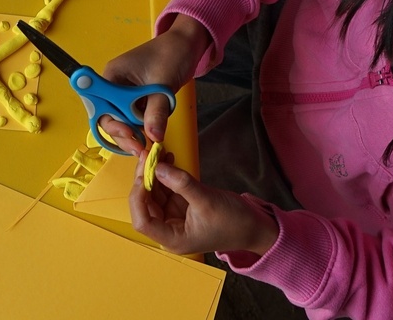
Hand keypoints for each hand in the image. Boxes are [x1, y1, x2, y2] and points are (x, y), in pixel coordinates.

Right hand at [98, 14, 208, 147]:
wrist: (187, 44)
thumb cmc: (171, 55)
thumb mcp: (163, 83)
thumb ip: (156, 110)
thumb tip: (153, 136)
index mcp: (112, 76)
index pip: (102, 105)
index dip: (112, 123)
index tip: (129, 134)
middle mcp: (114, 86)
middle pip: (109, 116)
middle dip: (123, 134)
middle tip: (141, 149)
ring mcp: (125, 93)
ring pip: (122, 120)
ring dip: (133, 134)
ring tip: (147, 147)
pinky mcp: (137, 99)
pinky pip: (133, 117)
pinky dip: (141, 128)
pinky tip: (150, 138)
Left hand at [133, 157, 278, 255]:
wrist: (254, 226)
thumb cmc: (233, 222)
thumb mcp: (207, 200)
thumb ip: (181, 184)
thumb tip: (158, 168)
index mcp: (173, 238)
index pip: (143, 221)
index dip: (138, 198)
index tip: (142, 175)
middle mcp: (169, 230)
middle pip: (145, 205)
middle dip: (144, 180)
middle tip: (147, 156)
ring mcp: (173, 217)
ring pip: (153, 194)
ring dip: (153, 174)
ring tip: (155, 153)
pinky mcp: (180, 207)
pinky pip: (166, 189)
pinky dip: (164, 174)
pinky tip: (165, 158)